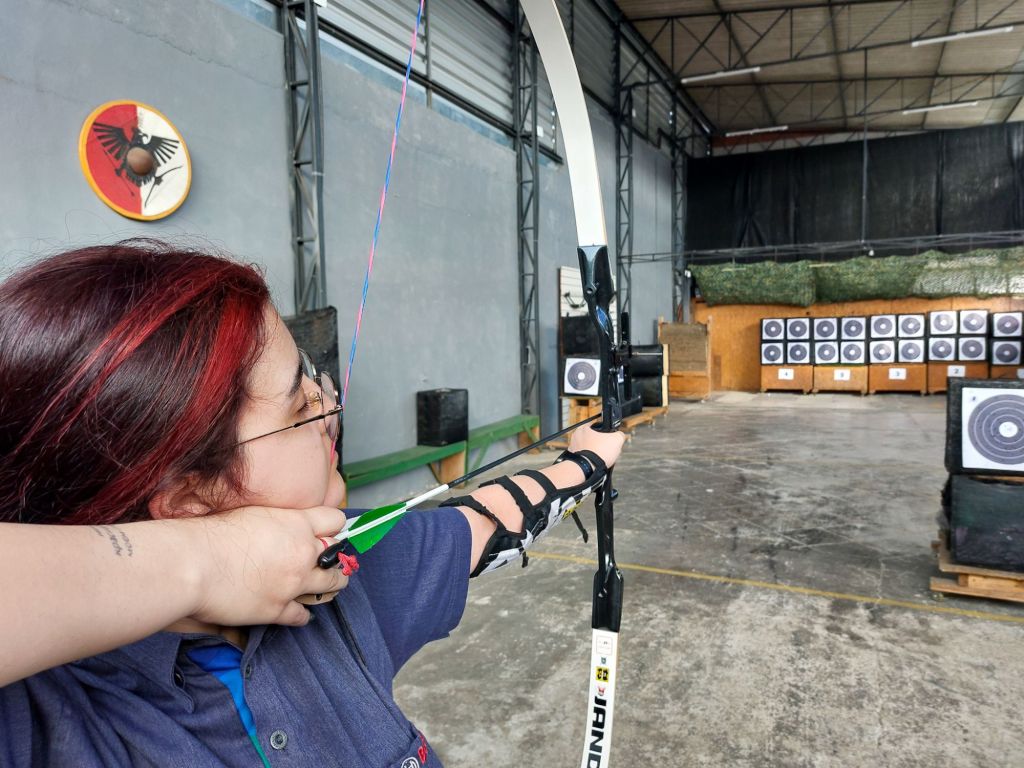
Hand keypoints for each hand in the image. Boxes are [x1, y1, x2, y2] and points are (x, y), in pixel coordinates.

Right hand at [185, 506, 348, 626]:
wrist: (192, 564)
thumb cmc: (213, 534)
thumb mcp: (254, 514)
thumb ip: (278, 522)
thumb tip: (281, 527)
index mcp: (297, 524)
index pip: (335, 521)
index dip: (333, 527)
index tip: (329, 533)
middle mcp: (302, 553)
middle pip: (338, 556)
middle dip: (336, 559)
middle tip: (331, 562)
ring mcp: (293, 583)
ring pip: (331, 586)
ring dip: (330, 586)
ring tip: (328, 586)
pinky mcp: (277, 609)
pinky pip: (303, 615)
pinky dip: (302, 614)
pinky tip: (298, 611)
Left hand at [568, 423, 625, 469]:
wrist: (588, 469)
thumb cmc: (599, 453)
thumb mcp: (617, 439)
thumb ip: (619, 434)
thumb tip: (620, 435)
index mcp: (583, 428)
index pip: (595, 425)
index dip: (604, 431)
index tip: (608, 437)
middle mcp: (575, 437)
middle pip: (592, 438)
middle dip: (599, 443)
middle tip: (606, 449)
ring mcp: (573, 448)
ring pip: (588, 448)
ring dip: (594, 452)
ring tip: (601, 457)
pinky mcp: (574, 459)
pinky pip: (584, 457)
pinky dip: (589, 460)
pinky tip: (595, 463)